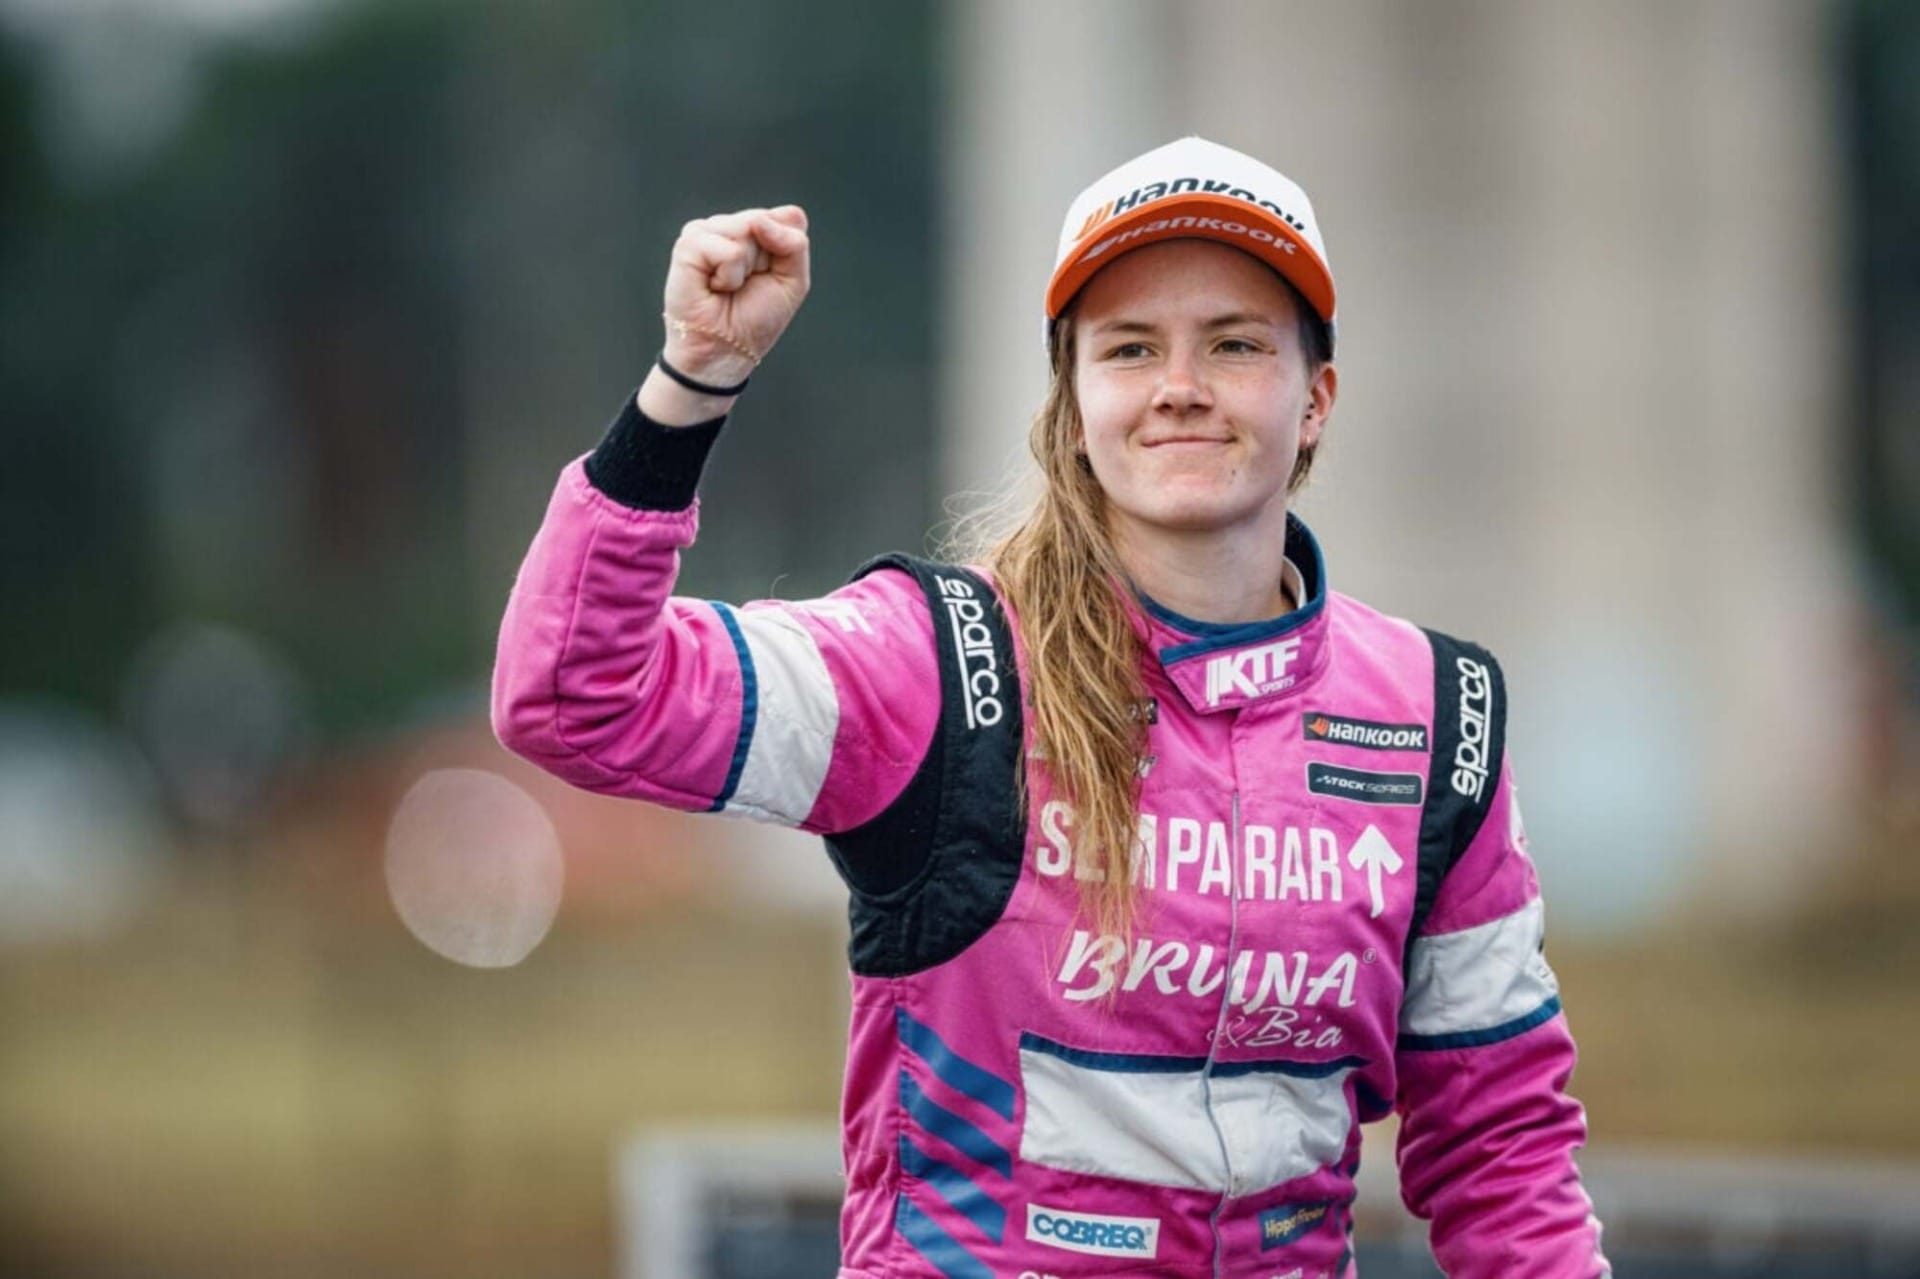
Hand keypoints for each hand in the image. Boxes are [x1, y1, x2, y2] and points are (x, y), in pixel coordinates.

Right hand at [661, 205, 809, 386]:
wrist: (726, 350)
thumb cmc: (756, 318)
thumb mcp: (794, 280)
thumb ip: (794, 242)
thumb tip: (759, 220)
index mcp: (755, 230)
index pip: (787, 218)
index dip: (786, 251)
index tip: (770, 276)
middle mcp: (729, 226)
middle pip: (765, 220)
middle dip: (765, 260)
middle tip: (747, 284)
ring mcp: (706, 232)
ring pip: (746, 229)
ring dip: (746, 268)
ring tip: (728, 286)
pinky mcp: (688, 245)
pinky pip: (728, 249)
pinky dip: (729, 275)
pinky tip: (714, 286)